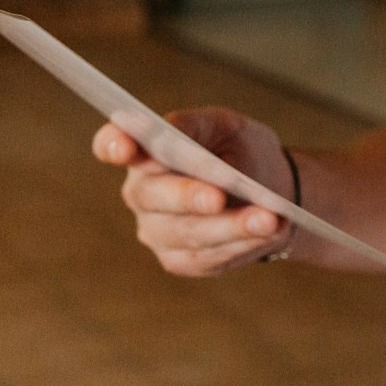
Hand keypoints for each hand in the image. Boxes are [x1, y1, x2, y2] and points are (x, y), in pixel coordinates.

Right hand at [92, 106, 291, 276]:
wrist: (273, 191)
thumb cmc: (242, 152)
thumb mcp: (227, 127)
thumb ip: (197, 126)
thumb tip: (168, 129)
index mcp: (144, 151)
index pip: (112, 145)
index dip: (113, 145)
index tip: (125, 147)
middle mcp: (142, 193)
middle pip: (152, 196)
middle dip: (187, 196)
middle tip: (219, 196)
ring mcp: (157, 231)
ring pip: (187, 233)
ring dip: (229, 226)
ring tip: (268, 218)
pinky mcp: (181, 260)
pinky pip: (208, 256)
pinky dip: (241, 243)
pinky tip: (269, 232)